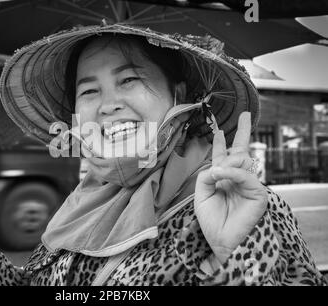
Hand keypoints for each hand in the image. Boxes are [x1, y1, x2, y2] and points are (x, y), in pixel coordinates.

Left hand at [194, 112, 267, 263]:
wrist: (222, 242)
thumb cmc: (212, 222)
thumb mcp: (201, 195)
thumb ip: (206, 176)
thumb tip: (218, 165)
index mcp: (223, 180)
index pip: (223, 158)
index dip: (221, 144)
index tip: (219, 130)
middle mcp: (236, 180)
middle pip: (241, 152)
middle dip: (243, 132)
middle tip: (246, 114)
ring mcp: (248, 186)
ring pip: (242, 162)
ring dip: (228, 160)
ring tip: (217, 170)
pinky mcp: (258, 194)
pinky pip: (246, 177)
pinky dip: (232, 173)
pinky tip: (220, 173)